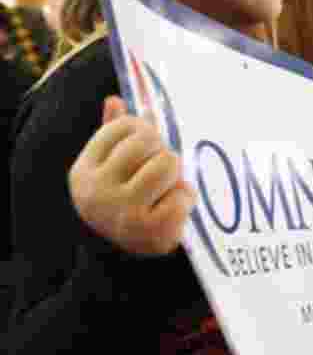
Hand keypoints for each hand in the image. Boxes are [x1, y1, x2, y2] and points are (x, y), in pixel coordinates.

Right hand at [69, 96, 195, 256]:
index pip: (124, 126)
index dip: (144, 131)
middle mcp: (98, 190)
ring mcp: (123, 211)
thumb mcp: (111, 167)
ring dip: (175, 175)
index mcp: (84, 170)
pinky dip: (185, 199)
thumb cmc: (123, 200)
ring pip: (168, 163)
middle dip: (161, 152)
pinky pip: (184, 194)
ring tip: (164, 190)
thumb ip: (113, 133)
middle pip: (149, 141)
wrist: (124, 255)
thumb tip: (115, 99)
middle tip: (157, 173)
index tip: (144, 148)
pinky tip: (172, 208)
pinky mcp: (151, 230)